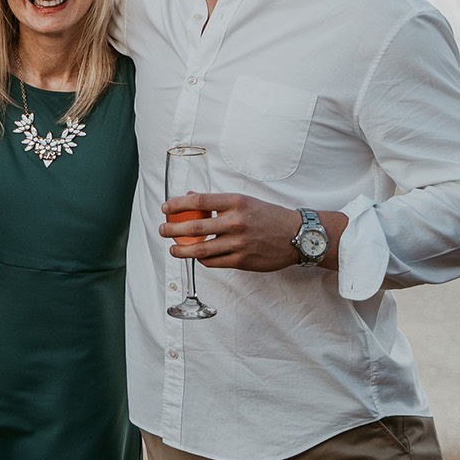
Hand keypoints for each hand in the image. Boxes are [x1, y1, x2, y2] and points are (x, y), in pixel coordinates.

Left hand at [161, 191, 332, 271]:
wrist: (297, 236)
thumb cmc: (269, 216)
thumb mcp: (245, 201)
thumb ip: (218, 201)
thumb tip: (190, 197)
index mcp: (236, 202)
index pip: (198, 201)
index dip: (177, 205)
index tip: (165, 208)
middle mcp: (236, 222)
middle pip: (194, 226)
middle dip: (172, 229)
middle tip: (162, 230)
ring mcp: (238, 243)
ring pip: (200, 249)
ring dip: (181, 250)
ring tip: (173, 249)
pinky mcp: (242, 261)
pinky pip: (213, 262)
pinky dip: (201, 259)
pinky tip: (197, 256)